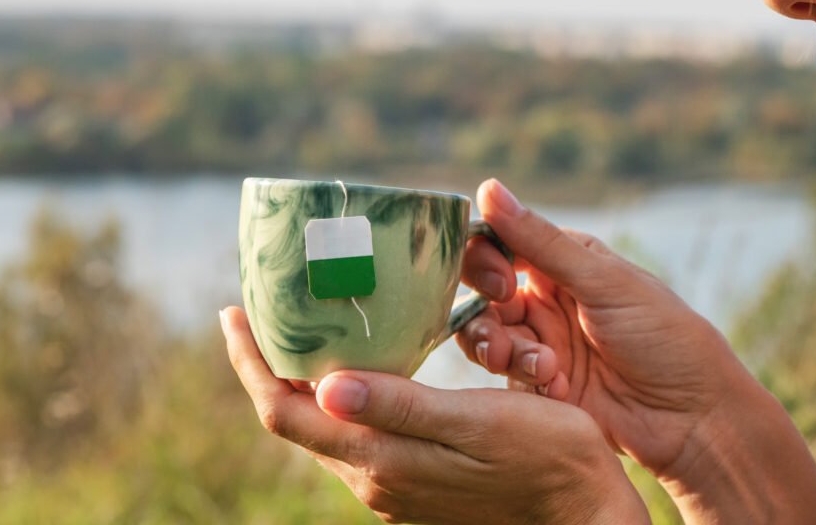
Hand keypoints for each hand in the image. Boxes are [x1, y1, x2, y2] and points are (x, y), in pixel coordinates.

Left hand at [220, 306, 649, 524]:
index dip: (251, 363)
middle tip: (260, 310)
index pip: (283, 413)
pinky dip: (338, 396)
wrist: (583, 511)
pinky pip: (357, 434)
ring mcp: (394, 485)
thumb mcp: (475, 423)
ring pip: (325, 428)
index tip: (233, 313)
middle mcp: (375, 477)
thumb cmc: (543, 456)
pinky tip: (356, 367)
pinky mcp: (415, 482)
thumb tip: (324, 388)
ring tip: (301, 329)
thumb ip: (400, 408)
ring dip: (301, 380)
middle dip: (268, 366)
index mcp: (380, 459)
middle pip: (294, 420)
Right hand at [458, 179, 751, 480]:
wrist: (694, 419)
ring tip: (542, 369)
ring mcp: (542, 344)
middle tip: (505, 337)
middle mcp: (546, 300)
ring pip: (486, 338)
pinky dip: (526, 382)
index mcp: (563, 262)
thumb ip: (539, 241)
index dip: (485, 261)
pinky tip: (560, 390)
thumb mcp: (603, 282)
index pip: (499, 245)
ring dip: (502, 351)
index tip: (500, 284)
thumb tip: (488, 187)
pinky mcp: (540, 387)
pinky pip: (506, 378)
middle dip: (484, 316)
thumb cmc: (664, 337)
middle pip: (482, 295)